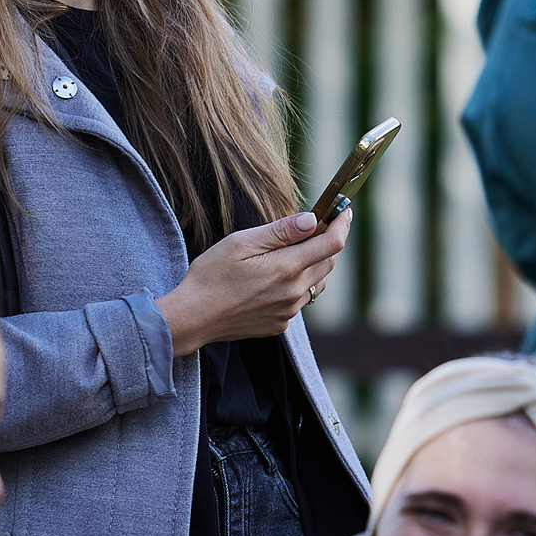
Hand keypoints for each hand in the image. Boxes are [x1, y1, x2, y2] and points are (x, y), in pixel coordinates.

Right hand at [156, 207, 350, 354]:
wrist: (192, 318)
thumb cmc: (211, 276)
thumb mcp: (241, 243)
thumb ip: (280, 231)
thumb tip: (311, 220)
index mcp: (286, 268)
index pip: (332, 244)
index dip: (342, 224)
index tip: (344, 210)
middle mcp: (294, 293)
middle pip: (328, 262)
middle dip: (328, 241)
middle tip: (316, 225)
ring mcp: (288, 312)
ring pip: (316, 283)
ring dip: (313, 265)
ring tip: (292, 252)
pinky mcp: (280, 325)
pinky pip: (299, 301)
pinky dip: (297, 285)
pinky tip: (274, 279)